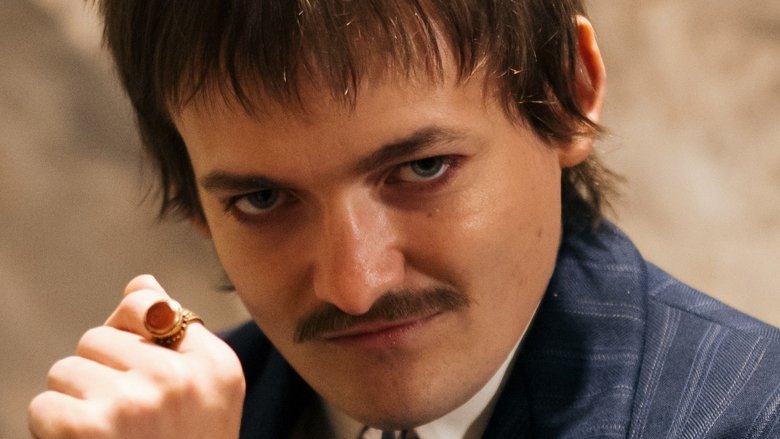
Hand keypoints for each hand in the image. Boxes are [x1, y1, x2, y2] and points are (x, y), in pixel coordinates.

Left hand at [28, 275, 245, 438]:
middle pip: (99, 336)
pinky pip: (46, 404)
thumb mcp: (203, 394)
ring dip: (76, 403)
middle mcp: (180, 376)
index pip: (146, 303)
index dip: (128, 334)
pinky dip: (55, 432)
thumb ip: (176, 336)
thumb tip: (142, 282)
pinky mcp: (91, 427)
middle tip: (126, 420)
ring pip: (67, 369)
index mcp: (214, 363)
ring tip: (108, 438)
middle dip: (101, 374)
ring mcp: (137, 400)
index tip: (139, 370)